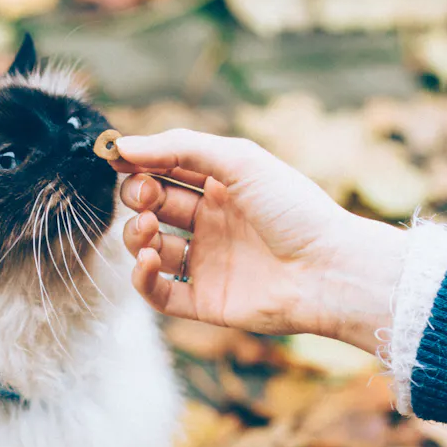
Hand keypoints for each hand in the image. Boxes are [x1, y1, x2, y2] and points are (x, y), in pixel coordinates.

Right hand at [112, 129, 405, 353]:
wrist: (329, 269)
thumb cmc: (294, 209)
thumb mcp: (239, 160)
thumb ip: (180, 147)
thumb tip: (124, 146)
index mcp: (222, 187)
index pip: (165, 170)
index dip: (139, 164)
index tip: (117, 159)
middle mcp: (211, 224)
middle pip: (152, 206)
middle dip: (137, 197)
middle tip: (147, 197)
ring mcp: (207, 262)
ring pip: (149, 248)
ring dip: (136, 235)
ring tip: (151, 230)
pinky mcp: (204, 301)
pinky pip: (158, 292)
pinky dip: (142, 277)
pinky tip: (150, 260)